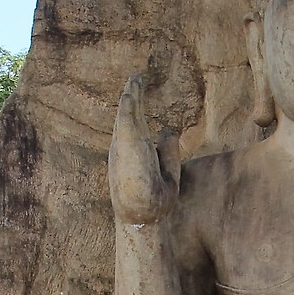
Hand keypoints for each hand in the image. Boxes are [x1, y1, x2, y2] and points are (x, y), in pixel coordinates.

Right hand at [110, 74, 180, 224]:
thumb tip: (169, 128)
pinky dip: (128, 104)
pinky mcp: (126, 146)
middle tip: (136, 80)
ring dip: (131, 95)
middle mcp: (126, 148)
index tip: (139, 95)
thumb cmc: (154, 203)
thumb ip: (169, 150)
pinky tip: (132, 90)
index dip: (137, 110)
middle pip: (129, 117)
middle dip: (133, 97)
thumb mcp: (169, 173)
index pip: (136, 127)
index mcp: (135, 154)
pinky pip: (126, 120)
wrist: (144, 215)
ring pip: (126, 115)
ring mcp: (124, 146)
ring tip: (135, 78)